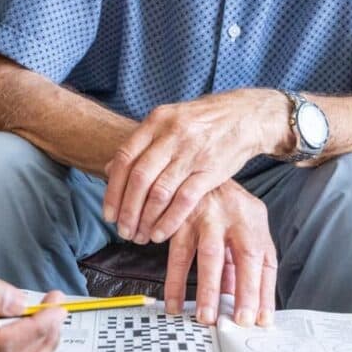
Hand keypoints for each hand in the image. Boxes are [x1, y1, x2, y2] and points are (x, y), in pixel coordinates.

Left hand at [103, 89, 287, 244]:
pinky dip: (169, 220)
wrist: (244, 116)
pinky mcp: (211, 170)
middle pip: (139, 178)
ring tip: (139, 236)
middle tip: (122, 230)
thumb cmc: (200, 122)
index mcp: (156, 122)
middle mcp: (171, 135)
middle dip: (127, 209)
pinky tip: (160, 233)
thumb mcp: (167, 121)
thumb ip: (141, 144)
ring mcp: (191, 152)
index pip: (124, 158)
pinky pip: (184, 199)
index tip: (108, 213)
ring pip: (160, 191)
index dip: (113, 189)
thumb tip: (108, 168)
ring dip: (146, 218)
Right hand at [163, 180, 276, 326]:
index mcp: (252, 218)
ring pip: (209, 255)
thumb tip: (244, 301)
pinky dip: (174, 279)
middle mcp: (232, 214)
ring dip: (207, 289)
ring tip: (205, 316)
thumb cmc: (220, 202)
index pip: (264, 259)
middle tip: (239, 320)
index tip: (259, 319)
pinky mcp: (178, 216)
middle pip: (244, 256)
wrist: (189, 164)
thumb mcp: (240, 223)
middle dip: (243, 291)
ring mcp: (205, 214)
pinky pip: (176, 253)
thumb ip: (244, 259)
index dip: (263, 291)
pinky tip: (174, 300)